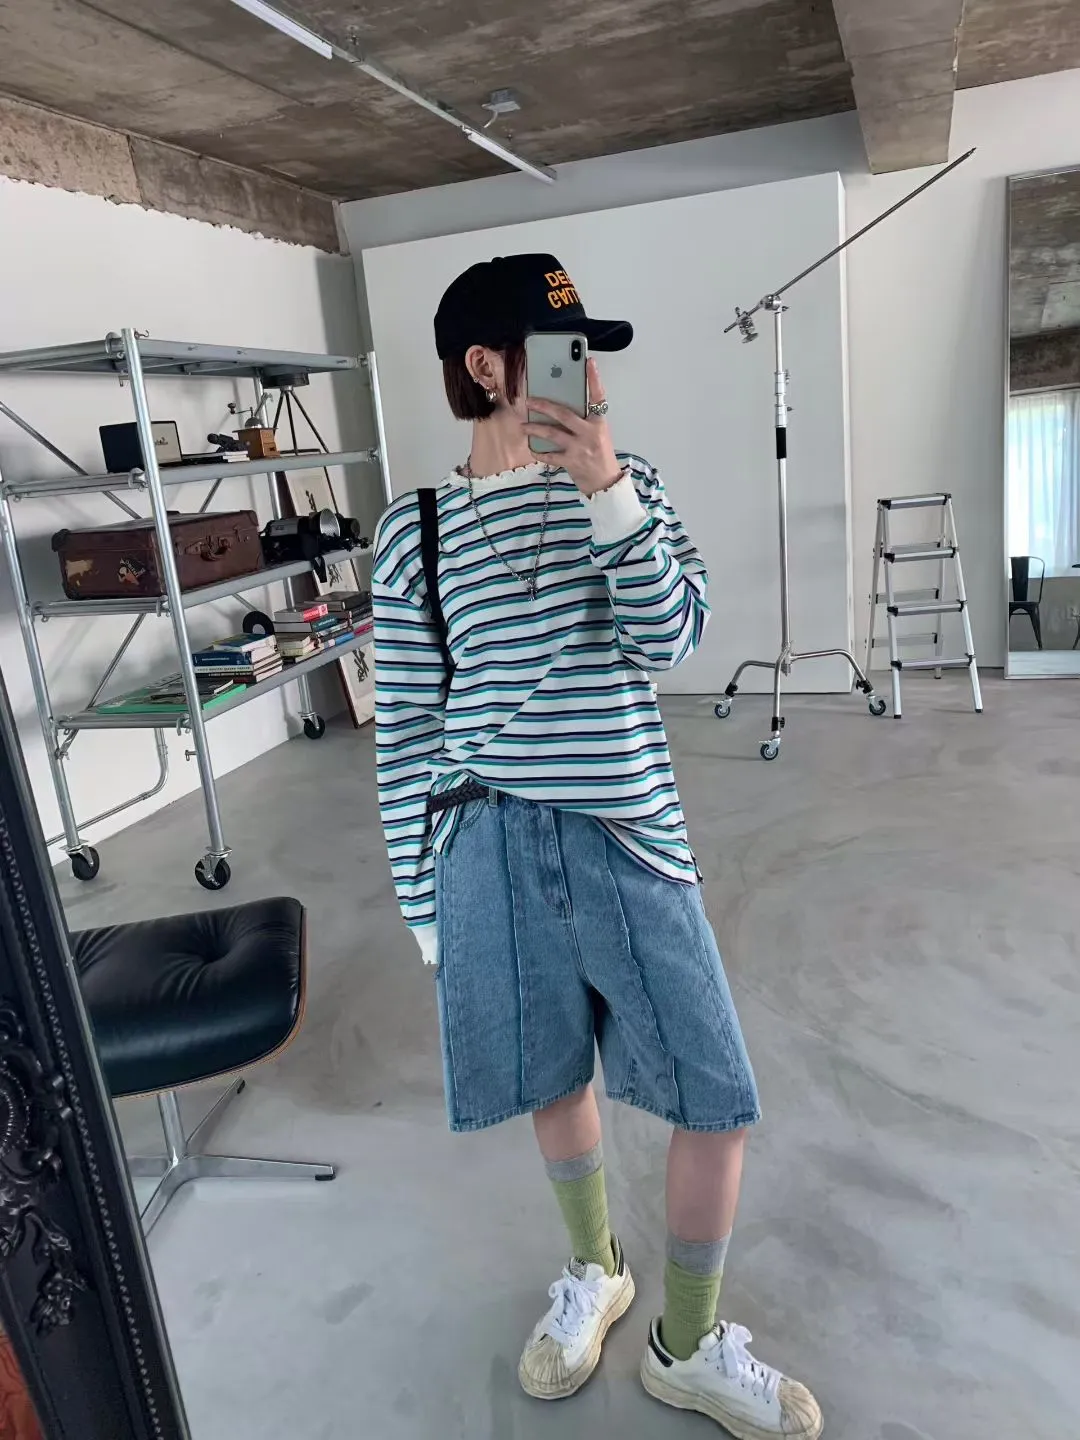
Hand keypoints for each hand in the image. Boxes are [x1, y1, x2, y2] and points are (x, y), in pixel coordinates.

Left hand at [524, 357, 624, 496]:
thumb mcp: (599, 434)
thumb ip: (585, 421)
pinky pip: (550, 455)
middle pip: (564, 414)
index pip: (598, 396)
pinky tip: (531, 448)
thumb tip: (560, 410)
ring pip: (552, 433)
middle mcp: (590, 432)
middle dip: (544, 406)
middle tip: (529, 401)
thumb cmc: (601, 455)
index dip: (594, 379)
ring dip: (535, 428)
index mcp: (599, 422)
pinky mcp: (571, 462)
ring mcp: (580, 447)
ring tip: (523, 426)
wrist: (606, 483)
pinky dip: (539, 452)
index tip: (589, 362)